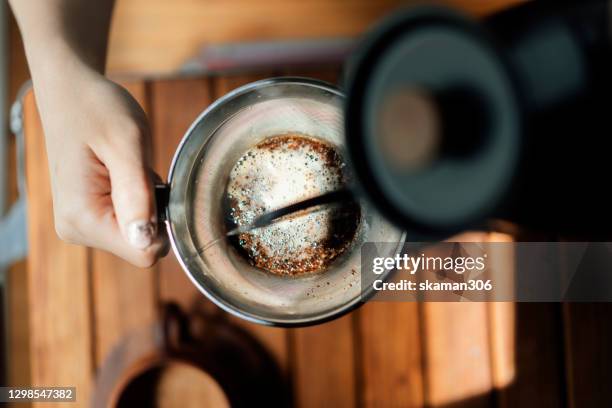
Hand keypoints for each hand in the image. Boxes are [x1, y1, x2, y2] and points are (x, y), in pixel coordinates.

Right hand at [35, 67, 167, 266]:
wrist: (71, 92)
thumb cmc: (97, 109)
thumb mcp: (126, 143)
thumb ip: (136, 194)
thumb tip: (144, 242)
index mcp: (83, 218)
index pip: (144, 253)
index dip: (164, 225)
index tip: (156, 186)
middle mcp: (77, 229)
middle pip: (143, 247)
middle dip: (155, 212)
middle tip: (140, 172)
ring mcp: (81, 225)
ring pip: (140, 235)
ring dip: (147, 203)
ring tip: (130, 169)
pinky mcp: (89, 217)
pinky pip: (130, 223)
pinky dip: (139, 200)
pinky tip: (126, 174)